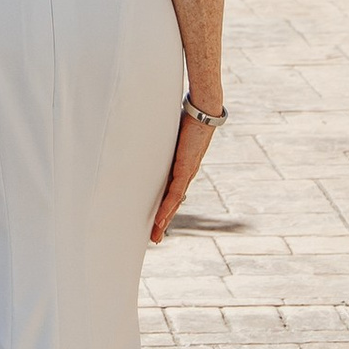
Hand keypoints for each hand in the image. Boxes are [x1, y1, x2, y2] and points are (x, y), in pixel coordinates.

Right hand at [149, 107, 216, 245]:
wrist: (204, 110)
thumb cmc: (188, 116)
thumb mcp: (170, 132)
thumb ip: (159, 137)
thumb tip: (145, 132)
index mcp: (182, 166)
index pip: (173, 192)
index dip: (165, 208)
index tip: (157, 221)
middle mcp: (186, 173)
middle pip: (173, 203)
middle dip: (163, 221)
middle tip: (155, 238)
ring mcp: (187, 172)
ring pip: (174, 203)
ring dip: (164, 220)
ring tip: (156, 235)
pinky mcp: (185, 168)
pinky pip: (175, 193)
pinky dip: (167, 208)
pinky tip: (160, 220)